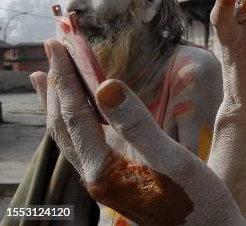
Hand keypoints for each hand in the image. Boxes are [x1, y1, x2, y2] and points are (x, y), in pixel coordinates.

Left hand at [31, 40, 244, 225]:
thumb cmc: (197, 201)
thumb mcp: (173, 160)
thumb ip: (137, 124)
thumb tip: (105, 87)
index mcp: (106, 169)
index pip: (75, 114)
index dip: (66, 76)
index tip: (58, 43)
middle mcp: (97, 177)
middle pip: (63, 125)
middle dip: (55, 85)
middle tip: (49, 48)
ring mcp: (105, 181)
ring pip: (70, 136)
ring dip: (58, 103)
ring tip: (48, 79)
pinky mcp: (116, 182)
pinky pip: (84, 144)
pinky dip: (75, 120)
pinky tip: (83, 113)